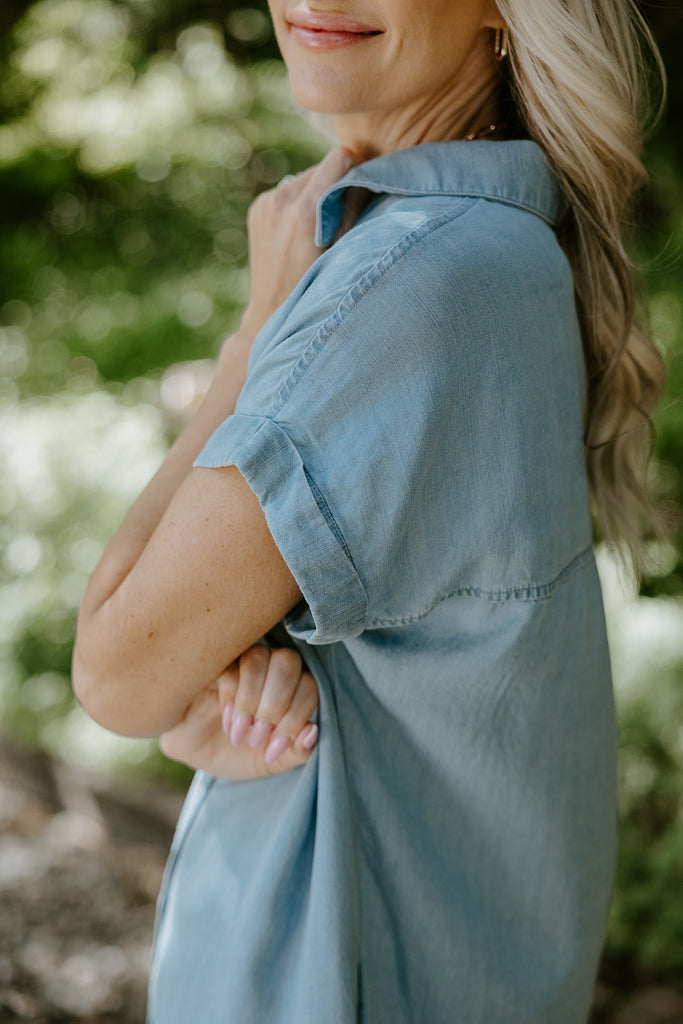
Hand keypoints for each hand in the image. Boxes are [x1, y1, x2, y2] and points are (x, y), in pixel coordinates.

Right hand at [159, 645, 318, 779]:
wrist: (199, 755)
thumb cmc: (241, 753)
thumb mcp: (272, 762)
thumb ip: (298, 752)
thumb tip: (312, 731)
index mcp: (293, 689)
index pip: (308, 687)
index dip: (295, 718)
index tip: (273, 750)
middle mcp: (272, 669)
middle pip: (288, 661)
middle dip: (275, 704)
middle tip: (257, 736)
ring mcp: (242, 663)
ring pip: (258, 657)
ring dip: (251, 698)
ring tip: (239, 732)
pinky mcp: (215, 665)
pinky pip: (228, 666)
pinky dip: (230, 696)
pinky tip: (227, 721)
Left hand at [238, 146, 363, 338]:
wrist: (271, 314)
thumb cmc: (317, 290)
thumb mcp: (344, 250)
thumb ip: (355, 210)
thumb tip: (369, 178)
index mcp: (304, 211)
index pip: (341, 157)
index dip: (359, 168)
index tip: (366, 187)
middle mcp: (280, 200)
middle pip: (323, 167)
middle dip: (339, 183)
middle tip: (347, 213)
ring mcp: (265, 202)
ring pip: (307, 178)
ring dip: (320, 192)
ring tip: (324, 226)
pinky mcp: (257, 207)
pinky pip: (290, 190)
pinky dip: (302, 201)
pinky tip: (304, 231)